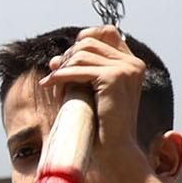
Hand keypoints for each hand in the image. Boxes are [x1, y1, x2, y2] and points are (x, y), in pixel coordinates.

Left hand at [37, 26, 148, 182]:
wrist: (114, 151)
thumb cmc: (101, 126)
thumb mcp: (89, 93)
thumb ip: (79, 72)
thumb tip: (54, 58)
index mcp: (132, 65)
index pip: (107, 32)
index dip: (83, 38)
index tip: (66, 57)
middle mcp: (133, 64)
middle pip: (89, 41)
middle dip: (67, 57)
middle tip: (54, 75)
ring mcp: (126, 69)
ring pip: (81, 53)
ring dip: (62, 68)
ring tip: (52, 84)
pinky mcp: (114, 78)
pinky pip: (78, 69)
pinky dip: (59, 76)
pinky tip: (48, 85)